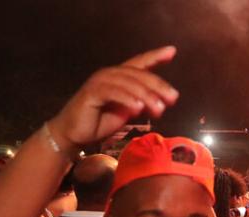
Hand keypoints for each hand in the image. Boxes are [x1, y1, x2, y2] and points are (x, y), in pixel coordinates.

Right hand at [48, 46, 178, 150]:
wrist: (75, 133)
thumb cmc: (100, 122)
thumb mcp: (126, 112)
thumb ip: (141, 104)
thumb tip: (161, 103)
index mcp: (119, 77)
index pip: (139, 63)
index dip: (155, 56)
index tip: (172, 51)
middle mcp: (110, 74)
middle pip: (138, 74)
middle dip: (158, 85)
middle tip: (173, 98)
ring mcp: (99, 82)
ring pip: (128, 83)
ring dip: (146, 96)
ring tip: (159, 109)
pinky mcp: (92, 92)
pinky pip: (113, 93)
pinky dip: (127, 99)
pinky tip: (139, 108)